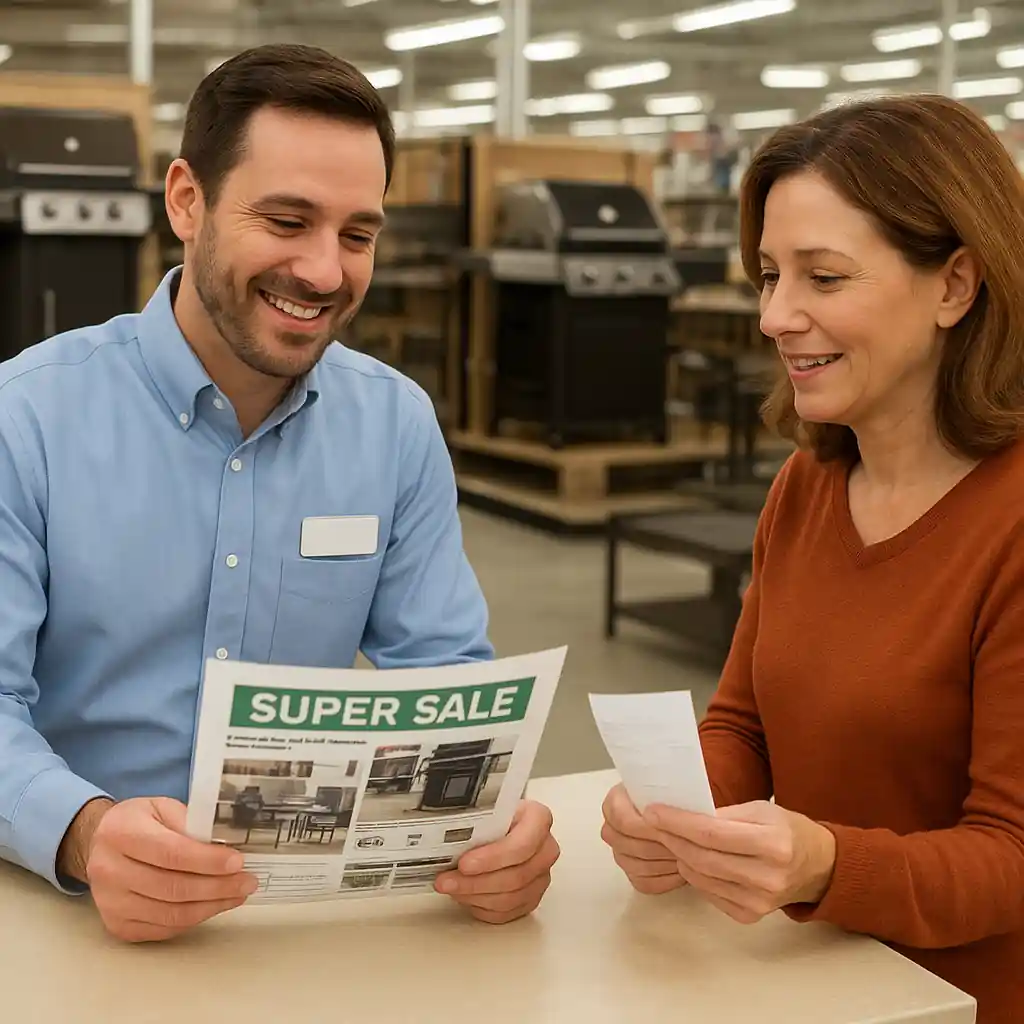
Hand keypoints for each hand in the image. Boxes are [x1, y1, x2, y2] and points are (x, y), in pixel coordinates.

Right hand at [61, 797, 258, 942]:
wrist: (100, 843)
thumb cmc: (138, 822)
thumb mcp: (162, 807)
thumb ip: (191, 823)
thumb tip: (226, 845)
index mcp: (120, 833)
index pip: (170, 852)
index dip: (207, 860)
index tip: (238, 862)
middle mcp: (108, 870)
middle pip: (172, 887)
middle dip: (217, 887)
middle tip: (247, 881)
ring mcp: (110, 902)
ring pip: (170, 914)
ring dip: (211, 906)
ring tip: (236, 894)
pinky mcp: (117, 925)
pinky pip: (162, 929)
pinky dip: (193, 919)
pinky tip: (213, 906)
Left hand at [434, 800, 558, 923]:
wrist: (500, 826)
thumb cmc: (493, 815)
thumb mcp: (486, 808)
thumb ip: (474, 820)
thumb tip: (447, 835)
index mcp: (538, 819)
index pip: (523, 844)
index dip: (493, 858)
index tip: (464, 863)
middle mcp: (545, 849)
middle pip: (517, 875)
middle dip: (476, 881)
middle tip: (447, 880)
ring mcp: (541, 876)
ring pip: (511, 898)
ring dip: (475, 896)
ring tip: (451, 887)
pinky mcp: (532, 898)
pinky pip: (508, 912)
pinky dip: (482, 907)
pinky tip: (465, 897)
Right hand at [600, 783, 685, 894]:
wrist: (692, 813)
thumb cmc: (683, 795)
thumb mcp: (676, 784)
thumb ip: (666, 792)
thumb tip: (665, 804)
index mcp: (618, 799)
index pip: (619, 817)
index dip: (642, 825)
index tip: (666, 826)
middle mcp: (614, 825)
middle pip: (623, 843)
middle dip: (654, 845)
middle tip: (680, 843)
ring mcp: (622, 850)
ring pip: (632, 864)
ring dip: (660, 862)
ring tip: (684, 855)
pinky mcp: (634, 872)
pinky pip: (643, 882)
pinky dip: (663, 879)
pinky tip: (680, 870)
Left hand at [644, 801, 836, 924]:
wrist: (817, 868)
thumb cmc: (786, 830)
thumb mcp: (761, 810)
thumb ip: (724, 814)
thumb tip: (682, 813)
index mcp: (773, 844)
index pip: (711, 834)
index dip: (677, 822)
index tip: (653, 811)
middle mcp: (767, 877)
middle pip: (702, 858)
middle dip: (671, 838)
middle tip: (653, 822)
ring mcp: (758, 902)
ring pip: (701, 877)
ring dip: (679, 856)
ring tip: (668, 837)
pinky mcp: (749, 916)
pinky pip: (708, 893)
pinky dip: (694, 874)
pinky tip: (690, 858)